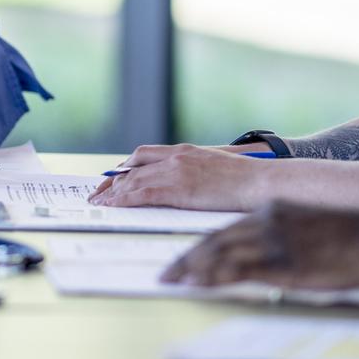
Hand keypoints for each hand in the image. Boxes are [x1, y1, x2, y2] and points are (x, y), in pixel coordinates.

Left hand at [89, 144, 267, 211]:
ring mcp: (177, 171)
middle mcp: (176, 157)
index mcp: (184, 151)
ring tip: (99, 204)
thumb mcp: (215, 168)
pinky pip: (143, 194)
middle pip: (133, 168)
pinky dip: (124, 200)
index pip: (143, 155)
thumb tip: (186, 185)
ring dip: (113, 193)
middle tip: (98, 194)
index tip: (113, 178)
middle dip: (112, 182)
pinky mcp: (179, 188)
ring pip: (134, 181)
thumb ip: (196, 171)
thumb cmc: (246, 180)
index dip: (124, 167)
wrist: (260, 181)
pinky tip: (114, 207)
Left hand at [160, 202, 358, 289]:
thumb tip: (257, 259)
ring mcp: (272, 242)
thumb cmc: (347, 235)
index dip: (196, 248)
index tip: (178, 263)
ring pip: (221, 253)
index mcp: (269, 212)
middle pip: (213, 241)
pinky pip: (241, 270)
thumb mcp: (303, 229)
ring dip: (193, 269)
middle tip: (164, 276)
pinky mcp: (284, 263)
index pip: (221, 231)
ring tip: (172, 281)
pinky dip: (215, 277)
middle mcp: (264, 223)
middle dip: (185, 261)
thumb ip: (278, 238)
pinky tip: (199, 284)